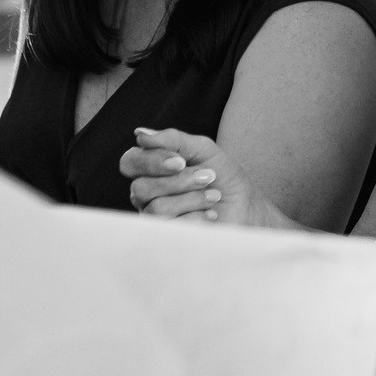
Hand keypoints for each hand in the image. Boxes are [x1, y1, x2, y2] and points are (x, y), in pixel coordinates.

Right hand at [121, 129, 281, 225]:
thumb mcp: (202, 150)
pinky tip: (211, 214)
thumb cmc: (222, 176)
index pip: (130, 163)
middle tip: (208, 176)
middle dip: (178, 181)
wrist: (246, 207)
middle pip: (141, 188)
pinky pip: (171, 228)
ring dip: (192, 198)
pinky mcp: (168, 240)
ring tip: (215, 194)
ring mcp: (155, 220)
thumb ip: (173, 140)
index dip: (151, 161)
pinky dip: (197, 217)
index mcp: (149, 171)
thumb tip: (140, 135)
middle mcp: (145, 197)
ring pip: (157, 208)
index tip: (181, 161)